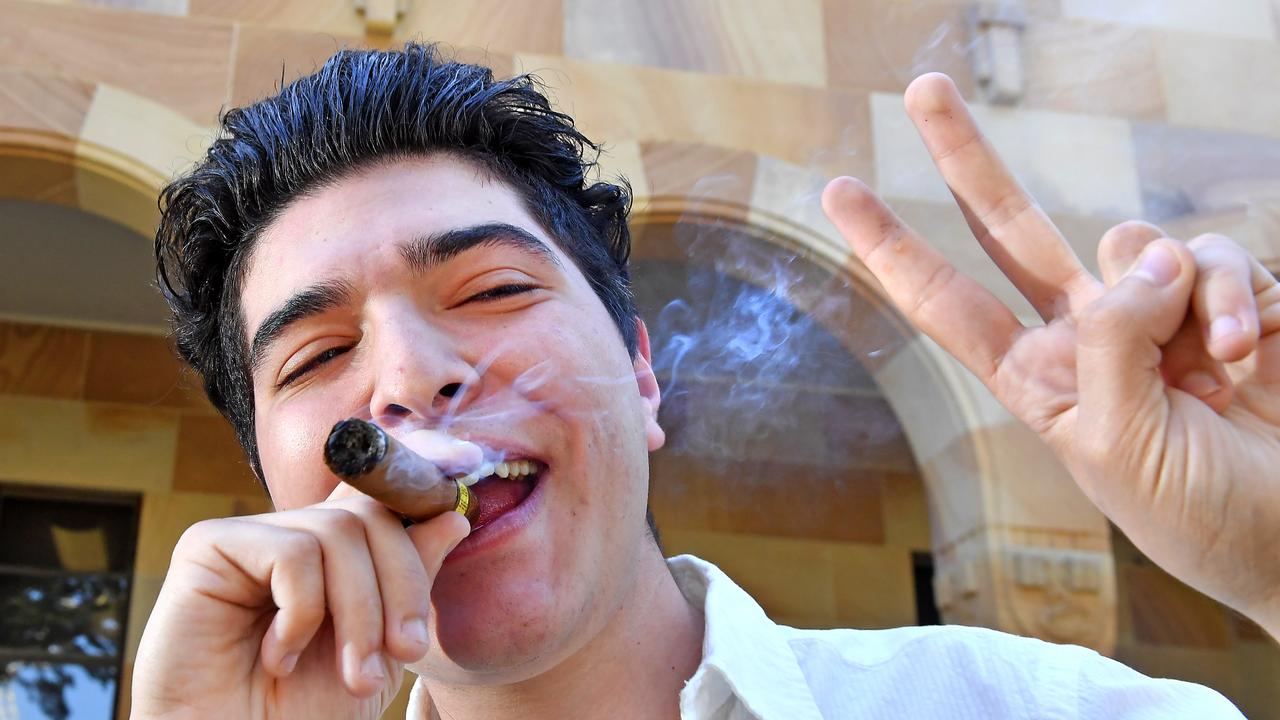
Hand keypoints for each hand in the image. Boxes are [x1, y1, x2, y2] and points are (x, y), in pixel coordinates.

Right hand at [131, 483, 469, 718]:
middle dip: (403, 586)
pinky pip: (291, 552)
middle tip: (408, 651)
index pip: (378, 498)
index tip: (463, 489)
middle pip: (369, 515)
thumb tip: (453, 515)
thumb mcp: (381, 648)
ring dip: (361, 614)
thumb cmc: (301, 714)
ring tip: (354, 677)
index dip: (418, 488)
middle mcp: (287, 534)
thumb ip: (408, 580)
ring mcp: (247, 537)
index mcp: (327, 554)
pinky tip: (282, 658)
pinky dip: (303, 614)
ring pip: (337, 532)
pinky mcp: (208, 547)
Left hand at [822, 74, 1279, 635]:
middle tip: (921, 87)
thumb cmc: (1197, 514)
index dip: (892, 249)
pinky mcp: (1226, 298)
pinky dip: (1234, 294)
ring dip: (1181, 291)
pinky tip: (1246, 350)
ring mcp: (1156, 311)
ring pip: (1137, 240)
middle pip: (1010, 226)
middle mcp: (1087, 334)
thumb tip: (1145, 256)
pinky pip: (1215, 254)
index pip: (947, 302)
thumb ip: (1113, 344)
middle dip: (965, 159)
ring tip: (1213, 366)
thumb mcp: (1119, 446)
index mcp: (1037, 378)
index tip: (837, 192)